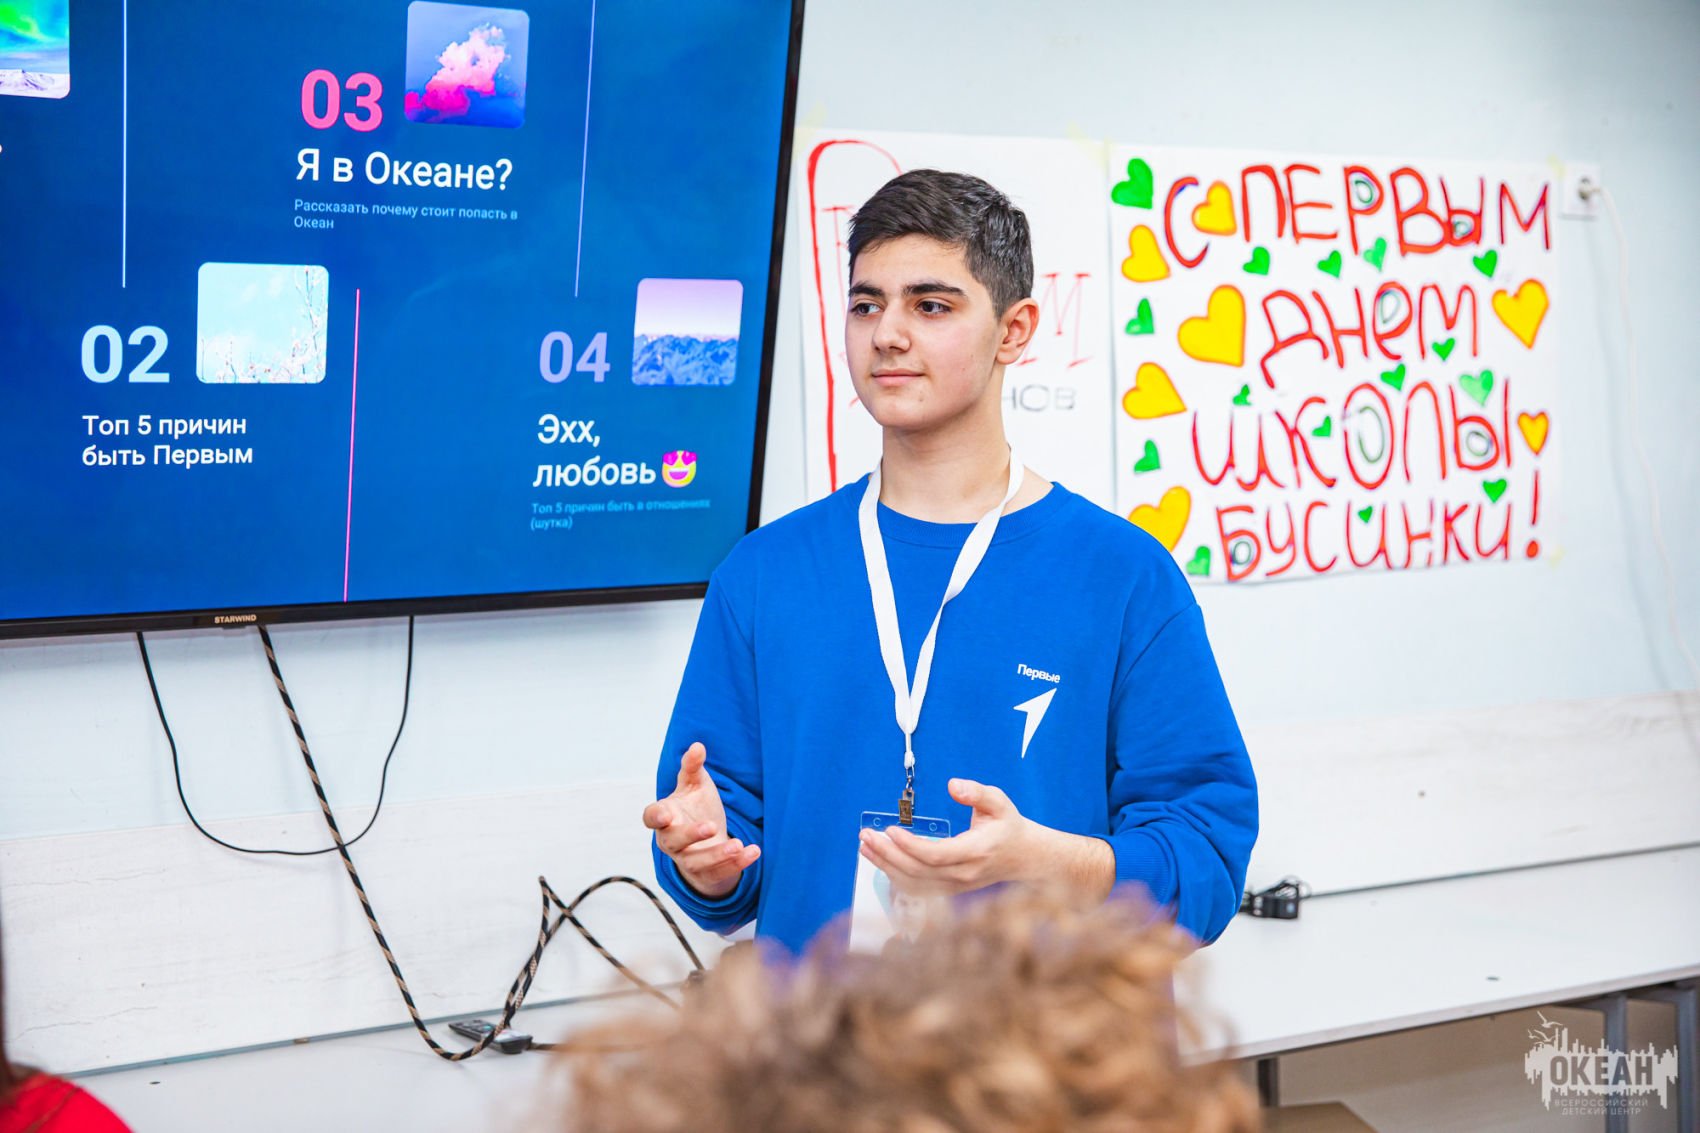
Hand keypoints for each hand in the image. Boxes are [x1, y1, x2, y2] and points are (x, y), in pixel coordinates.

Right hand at [642, 741, 759, 898]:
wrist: (708, 840)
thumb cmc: (696, 808)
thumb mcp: (695, 785)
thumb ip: (692, 767)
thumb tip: (697, 746)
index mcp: (665, 816)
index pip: (651, 818)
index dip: (656, 817)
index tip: (665, 814)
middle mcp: (671, 840)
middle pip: (673, 841)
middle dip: (691, 835)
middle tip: (711, 826)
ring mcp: (687, 859)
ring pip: (697, 862)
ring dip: (717, 854)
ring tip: (738, 844)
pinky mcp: (706, 873)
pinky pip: (720, 872)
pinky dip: (736, 864)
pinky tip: (753, 852)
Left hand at [857, 778, 1035, 896]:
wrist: (1024, 858)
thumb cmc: (1008, 827)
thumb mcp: (999, 802)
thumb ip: (977, 792)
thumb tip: (952, 785)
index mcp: (975, 851)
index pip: (936, 854)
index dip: (910, 845)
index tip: (890, 830)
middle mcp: (964, 874)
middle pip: (918, 871)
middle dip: (888, 854)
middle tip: (866, 836)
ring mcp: (956, 887)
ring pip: (914, 884)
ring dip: (886, 866)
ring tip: (865, 847)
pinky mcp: (950, 891)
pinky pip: (917, 889)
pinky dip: (895, 877)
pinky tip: (880, 861)